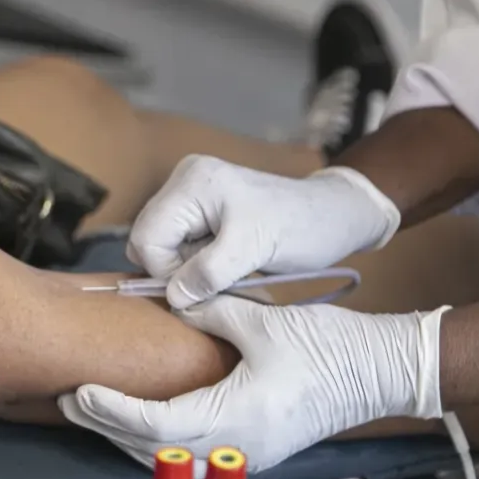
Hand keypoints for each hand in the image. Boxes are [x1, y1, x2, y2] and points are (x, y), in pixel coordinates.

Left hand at [60, 295, 446, 471]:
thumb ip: (209, 309)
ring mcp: (247, 455)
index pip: (153, 424)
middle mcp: (238, 448)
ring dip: (129, 437)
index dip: (110, 409)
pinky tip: (140, 418)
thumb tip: (172, 297)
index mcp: (236, 418)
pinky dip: (159, 440)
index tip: (78, 391)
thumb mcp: (261, 319)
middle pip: (154, 450)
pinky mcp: (254, 450)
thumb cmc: (330, 346)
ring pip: (171, 458)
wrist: (379, 371)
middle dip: (107, 427)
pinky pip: (192, 455)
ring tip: (94, 410)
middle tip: (69, 400)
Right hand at [126, 156, 401, 308]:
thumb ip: (210, 273)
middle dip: (175, 269)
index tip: (202, 289)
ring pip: (161, 247)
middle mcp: (185, 182)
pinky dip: (195, 264)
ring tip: (226, 269)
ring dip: (187, 269)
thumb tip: (173, 297)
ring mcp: (191, 194)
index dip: (166, 272)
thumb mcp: (255, 251)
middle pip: (147, 240)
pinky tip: (224, 263)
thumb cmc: (302, 226)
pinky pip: (178, 246)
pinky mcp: (200, 211)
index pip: (146, 237)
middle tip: (216, 279)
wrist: (332, 217)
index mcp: (193, 182)